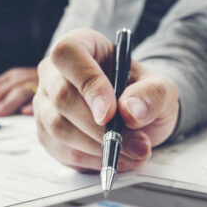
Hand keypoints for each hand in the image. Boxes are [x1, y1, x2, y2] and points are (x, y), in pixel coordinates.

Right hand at [34, 29, 179, 171]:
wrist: (137, 115)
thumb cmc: (142, 92)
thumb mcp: (161, 88)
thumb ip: (152, 94)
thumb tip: (130, 112)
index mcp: (79, 45)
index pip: (67, 55)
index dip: (87, 83)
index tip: (111, 113)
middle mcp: (53, 73)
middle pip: (61, 97)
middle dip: (99, 128)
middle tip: (136, 143)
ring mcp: (45, 105)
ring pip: (59, 129)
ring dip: (99, 148)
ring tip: (135, 152)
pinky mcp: (47, 135)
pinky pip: (64, 152)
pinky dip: (94, 161)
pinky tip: (118, 158)